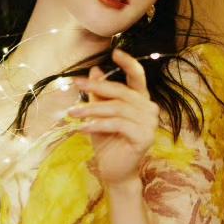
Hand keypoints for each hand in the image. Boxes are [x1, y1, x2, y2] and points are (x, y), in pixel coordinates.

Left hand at [66, 47, 158, 187]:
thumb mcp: (99, 114)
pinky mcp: (144, 137)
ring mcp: (149, 124)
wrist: (114, 171)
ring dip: (92, 109)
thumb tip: (94, 70)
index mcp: (141, 101)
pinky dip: (97, 124)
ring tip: (73, 114)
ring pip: (117, 108)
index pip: (138, 77)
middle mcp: (149, 109)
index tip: (115, 52)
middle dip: (97, 86)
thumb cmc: (108, 142)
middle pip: (122, 91)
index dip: (128, 63)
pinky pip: (116, 124)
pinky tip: (82, 128)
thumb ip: (99, 94)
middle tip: (77, 84)